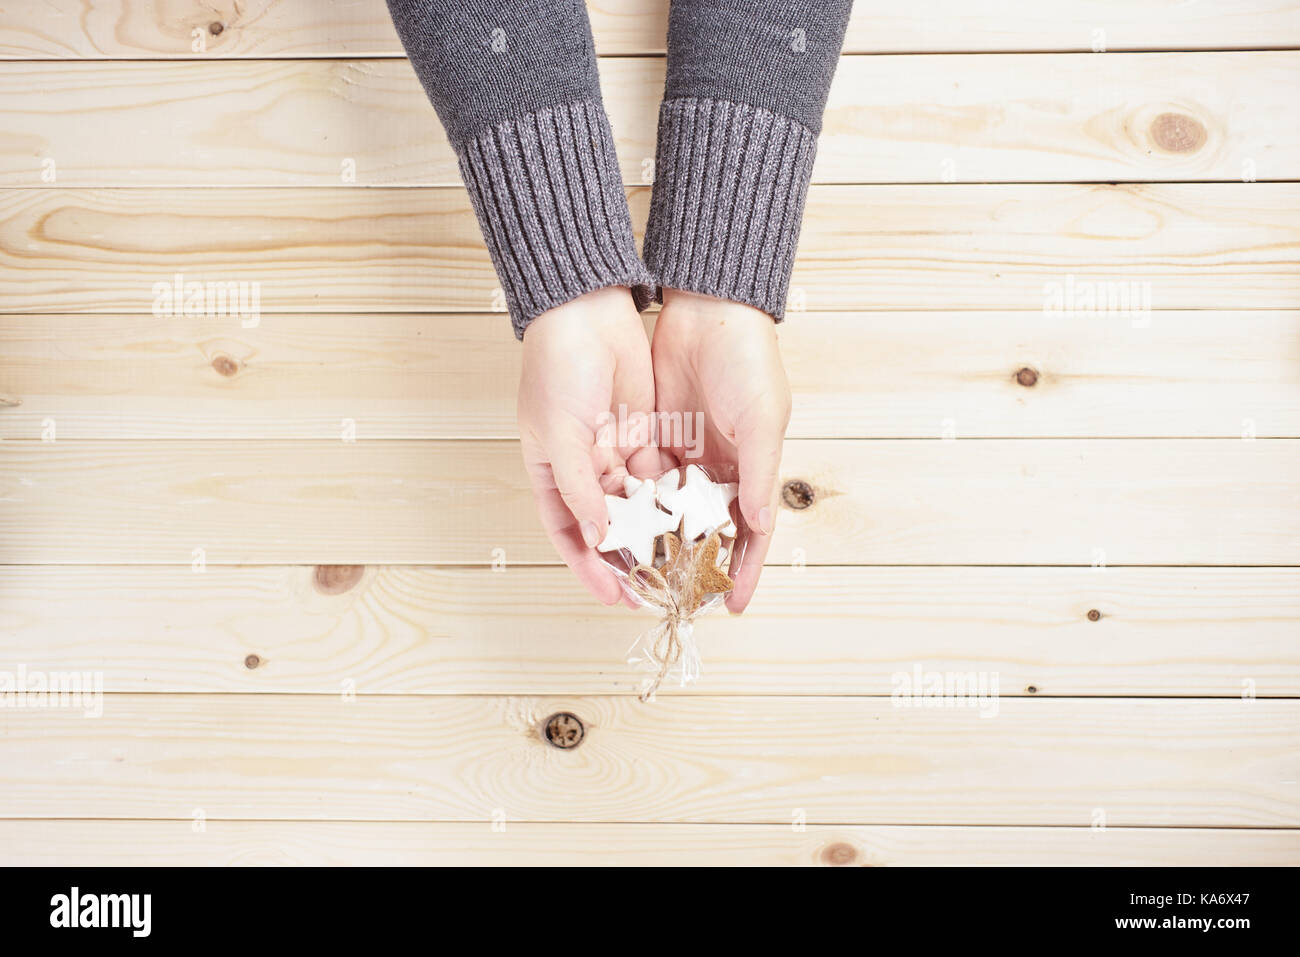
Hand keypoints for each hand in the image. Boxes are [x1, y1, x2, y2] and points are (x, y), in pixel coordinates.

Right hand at [518, 286, 662, 604]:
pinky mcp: (644, 434)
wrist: (588, 311)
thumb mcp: (561, 433)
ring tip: (676, 564)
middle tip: (651, 591)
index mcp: (551, 470)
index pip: (568, 533)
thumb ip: (581, 488)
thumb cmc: (557, 367)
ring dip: (652, 534)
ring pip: (636, 506)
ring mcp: (615, 451)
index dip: (588, 567)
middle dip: (626, 559)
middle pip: (605, 527)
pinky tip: (691, 522)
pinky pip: (659, 477)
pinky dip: (671, 500)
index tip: (612, 596)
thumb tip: (598, 536)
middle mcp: (583, 468)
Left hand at [651, 288, 791, 611]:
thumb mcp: (763, 418)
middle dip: (693, 564)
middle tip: (675, 599)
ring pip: (670, 511)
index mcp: (753, 469)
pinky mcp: (657, 436)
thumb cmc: (750, 361)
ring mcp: (686, 455)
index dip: (742, 570)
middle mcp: (720, 469)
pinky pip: (644, 481)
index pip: (750, 533)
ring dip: (657, 541)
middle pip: (706, 530)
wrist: (709, 311)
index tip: (729, 606)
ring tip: (640, 575)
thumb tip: (758, 525)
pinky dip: (634, 505)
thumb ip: (759, 473)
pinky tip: (618, 530)